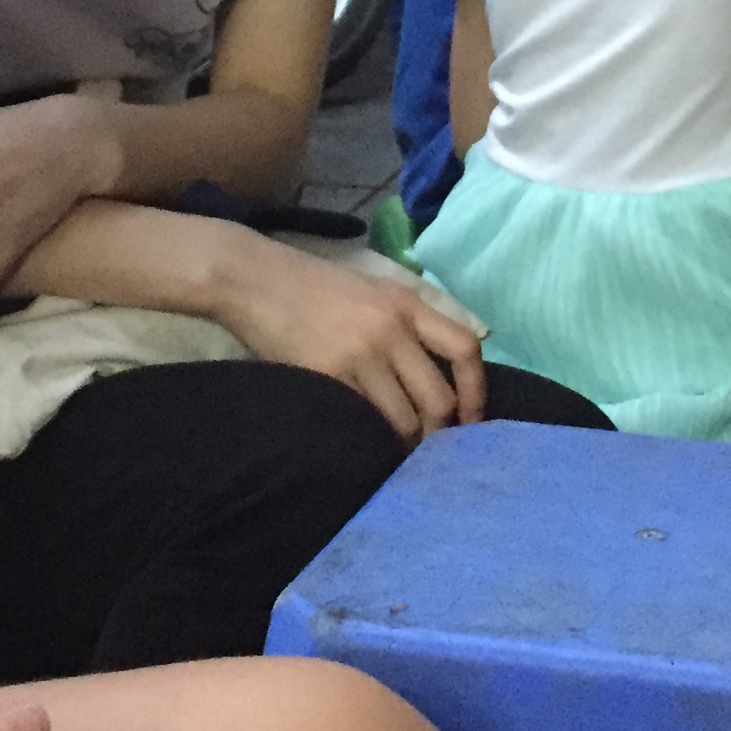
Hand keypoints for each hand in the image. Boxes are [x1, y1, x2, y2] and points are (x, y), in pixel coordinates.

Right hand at [221, 250, 489, 443]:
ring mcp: (360, 354)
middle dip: (440, 433)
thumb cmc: (314, 286)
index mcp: (407, 303)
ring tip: (395, 450)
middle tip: (429, 448)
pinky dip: (370, 440)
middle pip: (439, 399)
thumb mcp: (374, 290)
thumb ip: (410, 323)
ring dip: (404, 443)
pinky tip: (364, 444)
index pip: (465, 348)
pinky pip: (364, 422)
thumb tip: (441, 373)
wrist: (254, 279)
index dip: (477, 392)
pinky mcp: (328, 376)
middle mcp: (391, 328)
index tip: (472, 420)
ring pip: (404, 420)